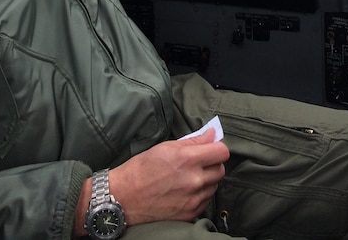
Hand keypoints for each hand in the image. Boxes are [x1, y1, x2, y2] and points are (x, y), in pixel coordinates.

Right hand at [110, 129, 228, 225]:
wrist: (125, 197)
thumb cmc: (142, 168)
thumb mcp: (166, 147)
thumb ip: (193, 141)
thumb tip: (212, 134)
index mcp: (188, 159)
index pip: (222, 152)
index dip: (217, 148)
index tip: (211, 148)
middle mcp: (194, 180)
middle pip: (221, 169)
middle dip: (212, 164)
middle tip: (199, 162)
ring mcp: (193, 199)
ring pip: (214, 186)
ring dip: (207, 180)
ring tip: (189, 176)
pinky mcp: (190, 213)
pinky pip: (206, 201)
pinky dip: (200, 194)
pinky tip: (186, 190)